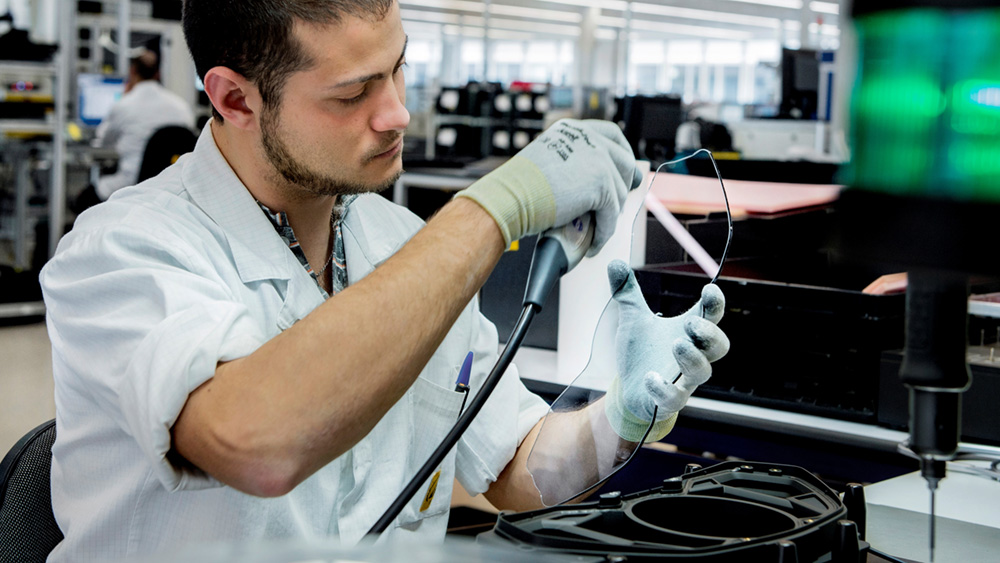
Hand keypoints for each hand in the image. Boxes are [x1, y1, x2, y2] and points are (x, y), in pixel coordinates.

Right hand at [455, 119, 642, 253]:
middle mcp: (590, 139)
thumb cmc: (518, 186)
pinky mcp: (601, 185)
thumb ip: (572, 161)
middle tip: (619, 204)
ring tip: (599, 230)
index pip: (612, 135)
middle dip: (625, 184)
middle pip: (624, 162)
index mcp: (575, 130)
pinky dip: (604, 232)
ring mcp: (599, 160)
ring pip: (618, 193)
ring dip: (610, 215)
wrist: (509, 197)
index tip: (625, 170)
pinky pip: (611, 214)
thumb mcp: (549, 159)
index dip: (622, 153)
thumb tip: (592, 181)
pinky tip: (594, 244)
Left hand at [603, 260, 728, 441]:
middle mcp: (691, 356)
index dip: (715, 304)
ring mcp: (682, 380)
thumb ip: (626, 292)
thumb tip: (614, 262)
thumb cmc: (641, 352)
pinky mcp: (668, 400)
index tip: (710, 289)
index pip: (711, 316)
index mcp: (687, 333)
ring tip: (676, 344)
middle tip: (692, 323)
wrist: (629, 389)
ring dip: (692, 357)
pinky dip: (663, 387)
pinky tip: (650, 377)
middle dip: (710, 334)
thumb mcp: (633, 319)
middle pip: (719, 346)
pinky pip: (674, 398)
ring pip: (702, 372)